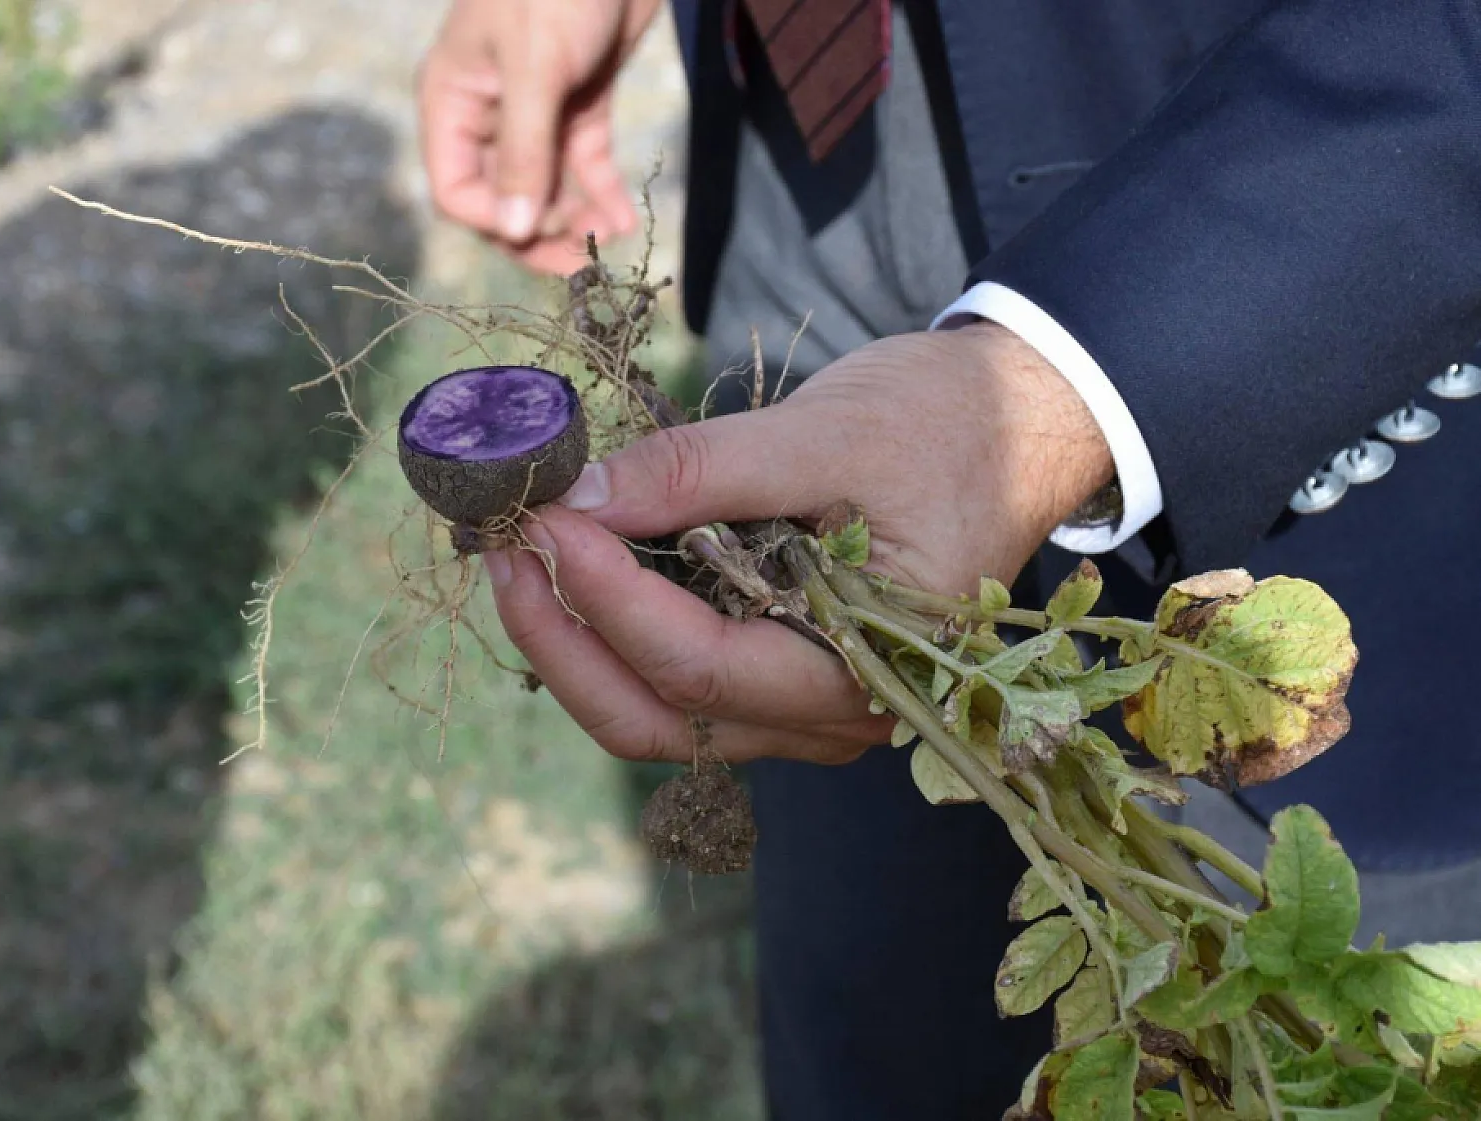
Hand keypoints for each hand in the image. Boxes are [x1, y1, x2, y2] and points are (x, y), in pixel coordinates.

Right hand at [417, 0, 661, 273]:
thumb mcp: (536, 69)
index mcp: (453, 101)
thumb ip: (526, 151)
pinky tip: (622, 221)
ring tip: (608, 238)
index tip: (535, 230)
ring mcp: (535, 114)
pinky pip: (585, 166)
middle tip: (577, 262)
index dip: (493, 220)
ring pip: (546, 188)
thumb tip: (515, 231)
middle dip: (538, 231)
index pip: (456, 189)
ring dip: (574, 218)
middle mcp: (488, 115)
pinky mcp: (580, 106)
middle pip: (503, 198)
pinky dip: (602, 194)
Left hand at [484, 323, 1115, 764]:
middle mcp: (830, 716)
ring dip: (574, 644)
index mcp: (865, 670)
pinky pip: (675, 683)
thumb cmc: (945, 426)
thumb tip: (577, 498)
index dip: (605, 595)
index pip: (699, 663)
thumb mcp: (823, 433)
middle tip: (500, 551)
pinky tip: (574, 569)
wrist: (1020, 428)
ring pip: (654, 715)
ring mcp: (802, 707)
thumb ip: (698, 473)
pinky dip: (612, 634)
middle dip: (561, 641)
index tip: (540, 516)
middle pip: (655, 719)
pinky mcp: (780, 672)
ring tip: (518, 556)